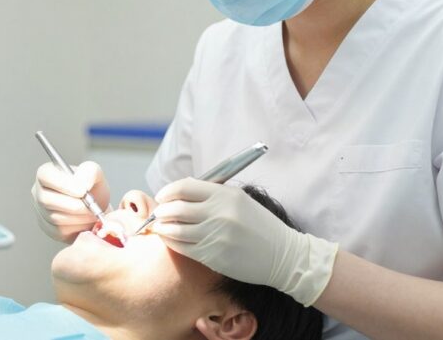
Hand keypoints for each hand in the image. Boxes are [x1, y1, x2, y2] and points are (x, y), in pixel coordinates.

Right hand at [31, 161, 110, 242]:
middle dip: (73, 205)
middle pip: (47, 199)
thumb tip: (81, 182)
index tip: (82, 191)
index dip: (63, 184)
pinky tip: (85, 220)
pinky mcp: (49, 228)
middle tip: (90, 206)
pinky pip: (60, 231)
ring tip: (91, 213)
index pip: (45, 176)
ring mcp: (41, 211)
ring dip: (78, 217)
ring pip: (55, 217)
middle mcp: (39, 191)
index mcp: (47, 173)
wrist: (95, 207)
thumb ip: (89, 171)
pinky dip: (77, 227)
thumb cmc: (91, 187)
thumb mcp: (94, 172)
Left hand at [152, 178, 337, 306]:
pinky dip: (172, 242)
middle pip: (176, 208)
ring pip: (175, 229)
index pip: (184, 187)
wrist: (282, 255)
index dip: (168, 191)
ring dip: (162, 227)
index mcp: (225, 195)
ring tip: (160, 226)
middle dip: (162, 210)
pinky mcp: (213, 256)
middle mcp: (219, 213)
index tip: (162, 196)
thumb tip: (181, 190)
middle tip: (159, 213)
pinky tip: (169, 239)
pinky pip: (183, 248)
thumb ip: (211, 193)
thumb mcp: (239, 200)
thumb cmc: (258, 225)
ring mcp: (215, 236)